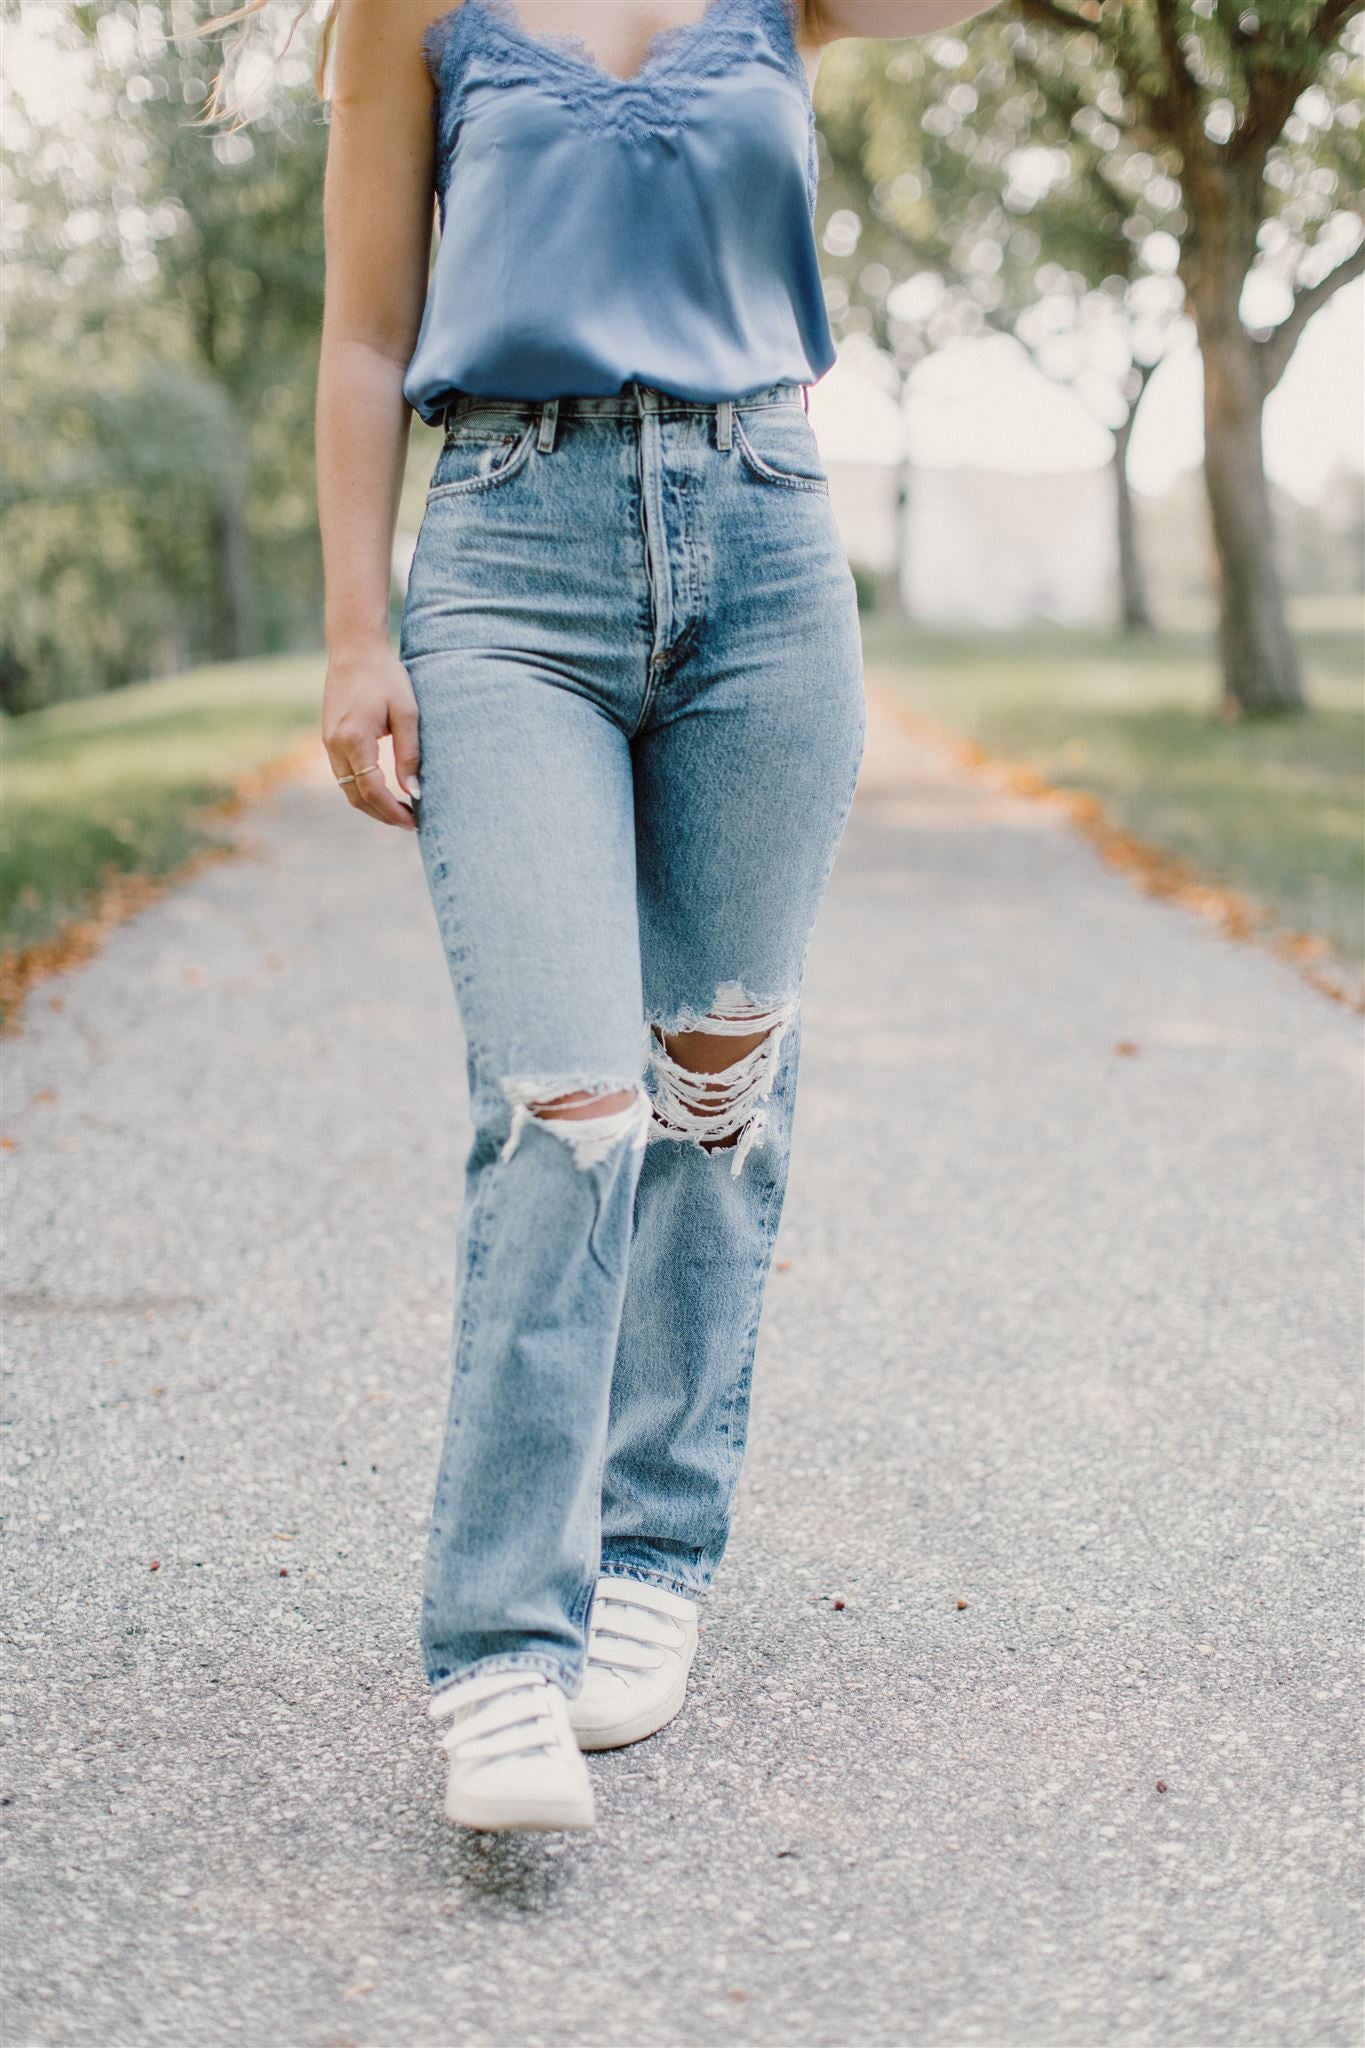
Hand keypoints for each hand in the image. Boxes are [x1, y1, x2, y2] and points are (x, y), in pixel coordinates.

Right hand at [322, 638, 419, 830]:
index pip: (372, 791)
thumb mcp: (406, 713)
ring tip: (398, 810)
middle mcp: (335, 745)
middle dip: (382, 814)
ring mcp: (328, 743)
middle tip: (409, 821)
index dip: (393, 811)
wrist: (354, 650)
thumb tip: (413, 791)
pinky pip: (343, 775)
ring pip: (347, 788)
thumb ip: (409, 754)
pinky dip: (361, 789)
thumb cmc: (385, 677)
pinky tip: (382, 790)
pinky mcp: (328, 738)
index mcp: (354, 740)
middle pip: (356, 797)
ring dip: (371, 805)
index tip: (414, 821)